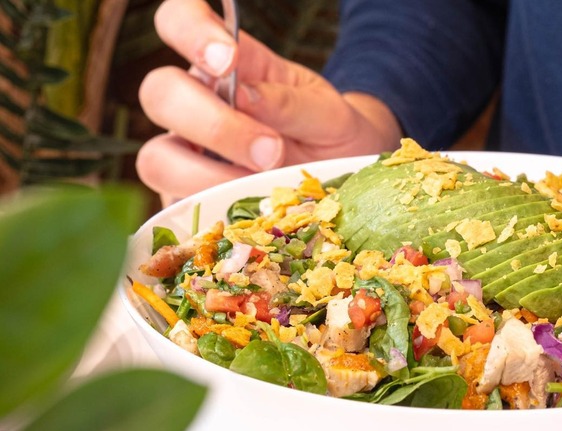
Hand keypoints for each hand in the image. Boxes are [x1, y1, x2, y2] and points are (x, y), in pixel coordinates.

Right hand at [136, 0, 400, 200]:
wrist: (343, 178)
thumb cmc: (332, 134)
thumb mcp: (328, 114)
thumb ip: (290, 103)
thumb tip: (245, 97)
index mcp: (226, 65)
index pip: (179, 21)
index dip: (189, 31)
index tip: (229, 61)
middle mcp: (196, 104)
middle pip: (159, 94)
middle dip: (211, 123)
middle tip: (269, 149)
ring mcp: (186, 155)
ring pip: (155, 158)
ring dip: (207, 175)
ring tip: (263, 185)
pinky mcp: (188, 200)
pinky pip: (175, 208)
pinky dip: (210, 211)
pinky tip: (248, 214)